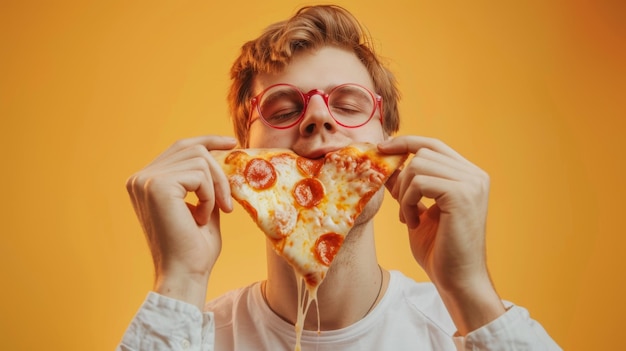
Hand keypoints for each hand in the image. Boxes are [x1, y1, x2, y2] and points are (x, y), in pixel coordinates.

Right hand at [126, 135, 236, 307]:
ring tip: (210, 214)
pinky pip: (199, 175)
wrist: (184, 274)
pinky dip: (209, 196)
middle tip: (227, 202)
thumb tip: (220, 159)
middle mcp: (140, 177)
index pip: (179, 147)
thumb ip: (204, 183)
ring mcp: (146, 180)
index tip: (231, 142)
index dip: (207, 140)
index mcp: (145, 181)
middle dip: (218, 171)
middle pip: (192, 148)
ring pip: (200, 160)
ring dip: (214, 189)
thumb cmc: (193, 249)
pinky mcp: (157, 186)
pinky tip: (201, 218)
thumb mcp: (202, 207)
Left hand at [379, 136, 503, 333]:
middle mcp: (475, 175)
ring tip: (409, 218)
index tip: (381, 149)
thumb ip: (407, 185)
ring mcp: (471, 183)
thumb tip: (387, 162)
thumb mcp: (418, 209)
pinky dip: (408, 202)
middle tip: (402, 207)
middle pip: (423, 152)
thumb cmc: (439, 250)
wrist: (457, 279)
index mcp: (469, 176)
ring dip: (404, 193)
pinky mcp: (462, 195)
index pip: (434, 144)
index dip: (406, 142)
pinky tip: (414, 222)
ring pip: (418, 165)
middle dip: (402, 178)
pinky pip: (419, 182)